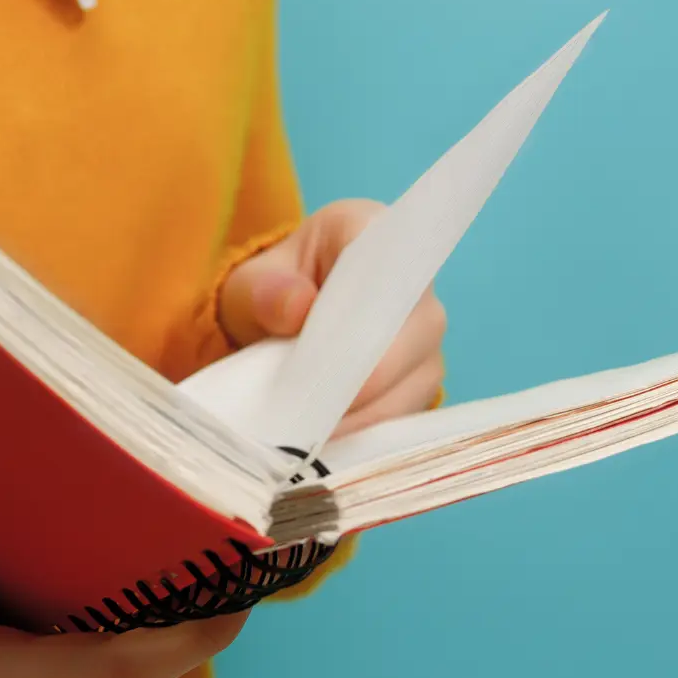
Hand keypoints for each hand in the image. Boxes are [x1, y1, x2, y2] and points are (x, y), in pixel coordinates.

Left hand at [219, 199, 445, 436]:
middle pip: (406, 336)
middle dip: (354, 382)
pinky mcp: (424, 378)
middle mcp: (416, 282)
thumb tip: (298, 308)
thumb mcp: (250, 285)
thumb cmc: (274, 291)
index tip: (316, 360)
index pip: (385, 266)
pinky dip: (366, 433)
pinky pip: (406, 413)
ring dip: (358, 416)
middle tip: (303, 418)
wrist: (288, 317)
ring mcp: (427, 335)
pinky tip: (326, 445)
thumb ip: (264, 291)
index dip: (357, 317)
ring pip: (409, 384)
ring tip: (306, 439)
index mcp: (374, 232)